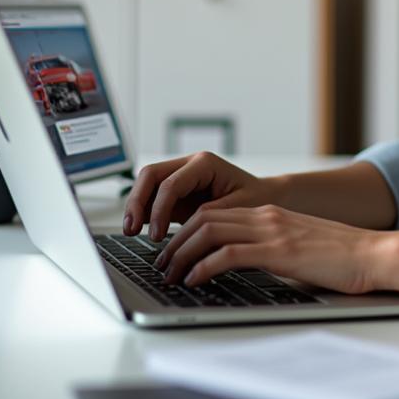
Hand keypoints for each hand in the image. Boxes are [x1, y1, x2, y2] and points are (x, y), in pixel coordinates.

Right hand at [122, 151, 273, 239]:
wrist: (269, 197)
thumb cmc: (259, 199)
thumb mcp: (240, 208)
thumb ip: (212, 215)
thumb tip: (187, 229)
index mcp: (205, 164)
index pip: (171, 183)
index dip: (159, 209)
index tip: (157, 235)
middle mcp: (190, 166)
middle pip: (151, 175)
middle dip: (137, 201)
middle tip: (131, 228)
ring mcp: (182, 178)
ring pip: (147, 185)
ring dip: (136, 206)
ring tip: (130, 231)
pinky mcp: (178, 194)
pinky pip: (153, 199)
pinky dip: (144, 213)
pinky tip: (139, 230)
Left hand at [154, 204, 386, 294]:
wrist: (375, 254)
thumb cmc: (344, 257)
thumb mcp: (301, 248)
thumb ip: (274, 250)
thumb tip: (249, 267)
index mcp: (271, 214)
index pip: (215, 213)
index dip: (187, 232)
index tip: (174, 252)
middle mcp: (267, 217)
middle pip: (204, 219)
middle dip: (175, 243)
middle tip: (162, 265)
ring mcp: (273, 231)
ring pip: (209, 232)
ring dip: (182, 254)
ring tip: (171, 274)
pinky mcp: (279, 252)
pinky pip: (228, 255)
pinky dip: (204, 267)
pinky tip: (195, 281)